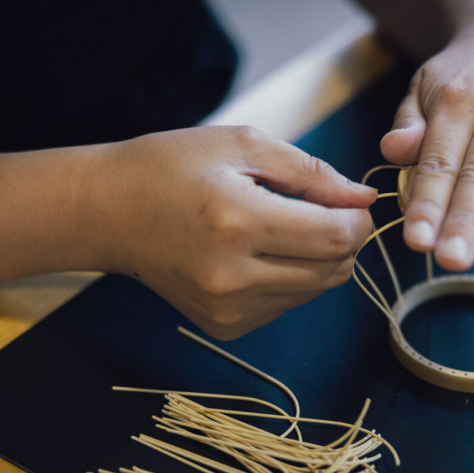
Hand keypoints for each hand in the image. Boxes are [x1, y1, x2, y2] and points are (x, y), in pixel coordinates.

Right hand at [89, 126, 376, 339]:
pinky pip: (287, 304)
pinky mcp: (224, 327)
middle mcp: (233, 277)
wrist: (108, 212)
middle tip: (318, 209)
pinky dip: (289, 278)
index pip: (334, 238)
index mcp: (237, 223)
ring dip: (316, 259)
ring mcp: (227, 309)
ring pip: (315, 290)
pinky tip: (257, 252)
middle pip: (333, 270)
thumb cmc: (170, 168)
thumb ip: (311, 172)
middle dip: (342, 239)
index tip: (348, 201)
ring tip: (278, 226)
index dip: (356, 219)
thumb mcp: (242, 145)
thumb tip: (365, 197)